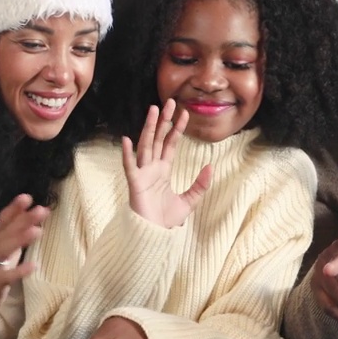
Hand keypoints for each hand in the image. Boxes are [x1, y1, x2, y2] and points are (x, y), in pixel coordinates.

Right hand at [0, 194, 47, 316]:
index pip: (3, 220)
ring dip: (21, 239)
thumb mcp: (4, 246)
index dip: (13, 209)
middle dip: (23, 220)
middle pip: (7, 232)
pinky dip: (19, 271)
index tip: (27, 197)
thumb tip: (33, 212)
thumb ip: (16, 230)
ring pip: (5, 250)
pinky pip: (6, 276)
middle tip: (41, 210)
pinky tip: (34, 266)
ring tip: (38, 230)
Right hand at [123, 99, 212, 228]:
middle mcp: (152, 169)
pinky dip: (127, 154)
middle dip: (163, 121)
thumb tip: (210, 167)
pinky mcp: (135, 184)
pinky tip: (127, 139)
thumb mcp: (189, 201)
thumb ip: (200, 184)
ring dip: (149, 128)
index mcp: (163, 170)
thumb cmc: (166, 220)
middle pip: (158, 139)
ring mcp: (142, 175)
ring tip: (153, 110)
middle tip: (168, 102)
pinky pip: (130, 167)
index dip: (176, 128)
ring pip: (146, 146)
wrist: (154, 236)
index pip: (170, 144)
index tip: (184, 112)